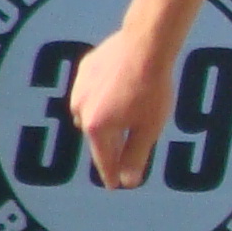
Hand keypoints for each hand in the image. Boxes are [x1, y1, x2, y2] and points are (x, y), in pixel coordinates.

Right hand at [66, 23, 174, 190]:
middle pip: (97, 136)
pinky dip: (101, 97)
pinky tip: (116, 93)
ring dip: (103, 120)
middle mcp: (80, 109)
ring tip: (120, 121)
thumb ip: (135, 157)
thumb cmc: (151, 89)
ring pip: (90, 113)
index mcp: (97, 128)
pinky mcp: (85, 68)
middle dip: (110, 146)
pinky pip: (91, 91)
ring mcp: (80, 87)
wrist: (145, 44)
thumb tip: (126, 182)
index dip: (111, 174)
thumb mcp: (149, 129)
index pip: (104, 159)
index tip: (114, 186)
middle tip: (122, 154)